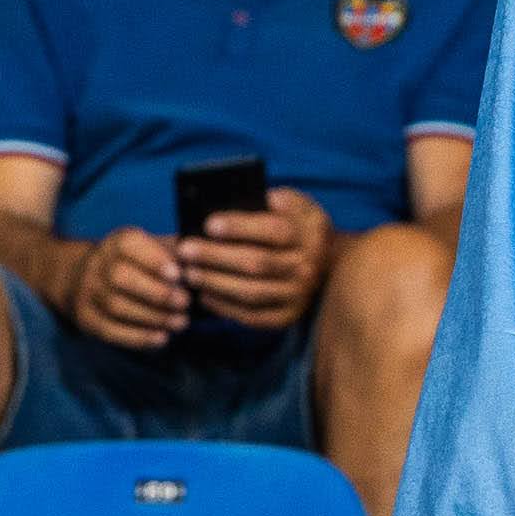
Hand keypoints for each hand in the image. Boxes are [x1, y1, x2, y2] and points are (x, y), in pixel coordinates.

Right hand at [66, 228, 190, 350]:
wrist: (87, 276)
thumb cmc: (137, 263)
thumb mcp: (153, 247)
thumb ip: (177, 252)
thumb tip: (204, 260)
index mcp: (117, 242)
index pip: (129, 245)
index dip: (153, 260)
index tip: (178, 274)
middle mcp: (98, 264)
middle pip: (121, 278)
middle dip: (156, 293)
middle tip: (184, 303)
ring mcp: (88, 292)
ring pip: (116, 306)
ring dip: (152, 317)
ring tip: (180, 323)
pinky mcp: (86, 317)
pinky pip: (110, 330)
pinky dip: (138, 337)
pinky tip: (161, 338)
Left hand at [178, 188, 336, 331]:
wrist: (329, 265)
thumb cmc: (299, 227)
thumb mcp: (299, 205)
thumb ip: (280, 198)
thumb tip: (257, 198)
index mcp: (308, 235)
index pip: (273, 231)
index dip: (240, 227)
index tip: (209, 224)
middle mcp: (305, 268)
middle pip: (256, 263)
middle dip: (217, 257)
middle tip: (185, 250)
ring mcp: (297, 296)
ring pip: (252, 292)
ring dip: (216, 283)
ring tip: (188, 273)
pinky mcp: (286, 317)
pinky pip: (253, 317)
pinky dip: (226, 308)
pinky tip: (204, 295)